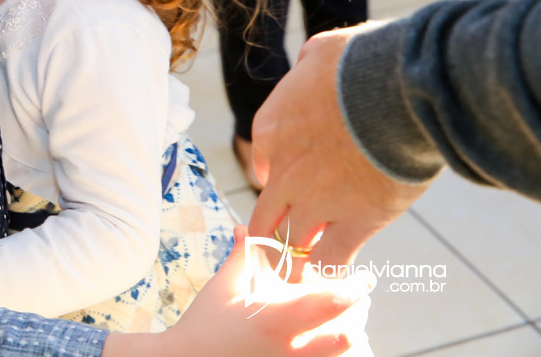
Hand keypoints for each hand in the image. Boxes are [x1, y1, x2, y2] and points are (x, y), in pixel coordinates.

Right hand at [103, 226, 371, 356]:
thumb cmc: (205, 322)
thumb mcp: (224, 286)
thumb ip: (242, 255)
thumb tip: (244, 227)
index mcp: (276, 319)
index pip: (332, 303)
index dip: (356, 288)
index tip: (365, 277)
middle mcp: (290, 348)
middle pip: (347, 335)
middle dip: (358, 313)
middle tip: (357, 297)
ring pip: (342, 354)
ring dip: (350, 333)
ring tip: (346, 317)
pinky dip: (334, 349)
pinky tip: (326, 337)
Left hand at [249, 25, 430, 269]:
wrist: (396, 89)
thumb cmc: (363, 62)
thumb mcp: (321, 52)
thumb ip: (309, 67)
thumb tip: (312, 65)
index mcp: (270, 130)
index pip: (261, 170)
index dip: (277, 184)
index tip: (290, 193)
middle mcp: (283, 172)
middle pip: (265, 217)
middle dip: (274, 234)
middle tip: (287, 248)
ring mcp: (315, 201)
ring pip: (291, 245)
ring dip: (297, 260)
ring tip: (305, 274)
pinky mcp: (354, 223)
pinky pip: (331, 260)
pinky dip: (331, 271)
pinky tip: (339, 276)